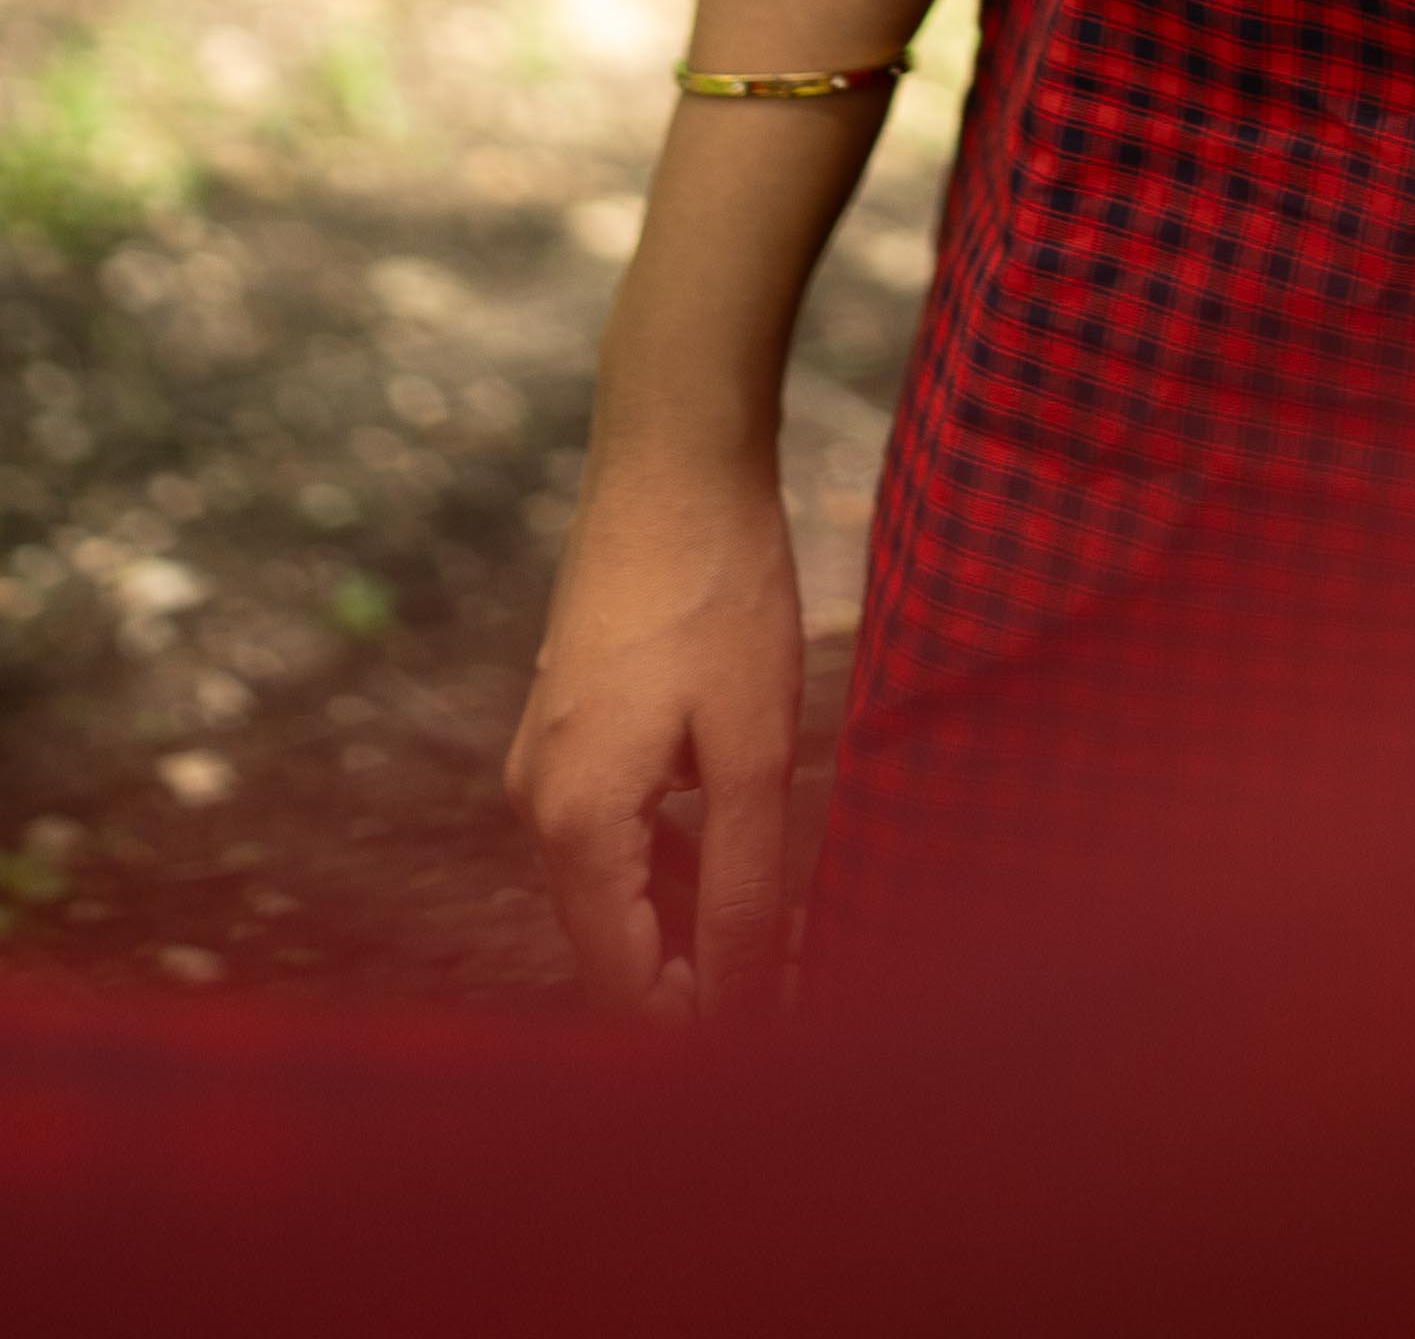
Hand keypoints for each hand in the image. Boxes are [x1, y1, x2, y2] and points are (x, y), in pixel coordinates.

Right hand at [509, 439, 805, 1019]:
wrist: (671, 454)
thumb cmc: (718, 592)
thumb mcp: (750, 748)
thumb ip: (746, 886)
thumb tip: (746, 1005)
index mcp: (572, 825)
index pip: (620, 981)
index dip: (695, 1025)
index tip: (781, 1035)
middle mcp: (537, 803)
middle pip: (611, 939)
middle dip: (698, 973)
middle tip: (802, 978)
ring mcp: (547, 759)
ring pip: (616, 882)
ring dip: (691, 914)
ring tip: (789, 924)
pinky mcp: (571, 721)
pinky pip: (615, 825)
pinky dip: (673, 854)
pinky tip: (738, 845)